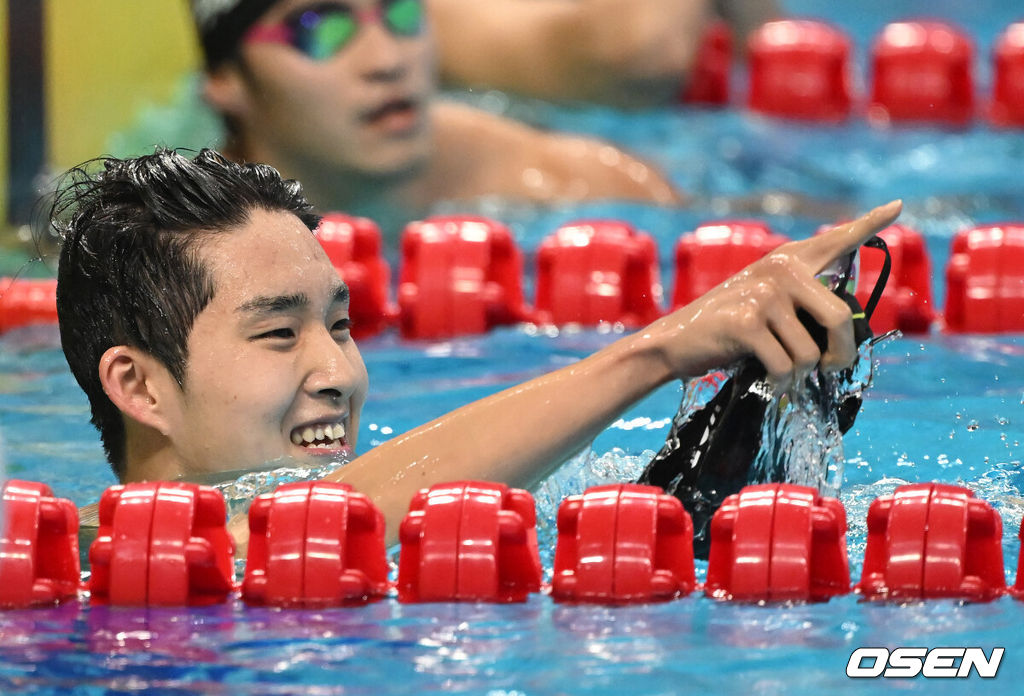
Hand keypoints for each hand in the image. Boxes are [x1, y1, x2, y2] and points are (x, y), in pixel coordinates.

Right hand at [639, 200, 902, 386]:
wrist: (674, 342)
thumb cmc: (726, 332)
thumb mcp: (767, 308)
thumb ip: (802, 308)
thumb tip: (844, 341)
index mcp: (787, 261)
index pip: (836, 241)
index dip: (870, 222)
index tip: (898, 206)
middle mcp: (779, 269)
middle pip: (840, 319)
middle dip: (841, 354)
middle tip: (830, 369)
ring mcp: (763, 293)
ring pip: (812, 352)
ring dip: (800, 374)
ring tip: (779, 372)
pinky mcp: (747, 321)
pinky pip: (786, 365)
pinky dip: (781, 382)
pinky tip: (767, 380)